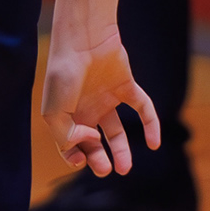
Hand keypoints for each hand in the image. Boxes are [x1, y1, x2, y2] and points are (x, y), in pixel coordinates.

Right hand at [40, 21, 159, 176]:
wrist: (83, 40)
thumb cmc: (63, 74)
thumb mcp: (54, 111)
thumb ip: (66, 135)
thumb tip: (91, 142)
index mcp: (65, 114)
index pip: (70, 144)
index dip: (74, 156)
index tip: (81, 160)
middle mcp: (85, 108)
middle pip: (94, 141)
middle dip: (98, 158)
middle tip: (106, 170)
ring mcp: (106, 98)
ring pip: (117, 131)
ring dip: (122, 150)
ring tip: (125, 169)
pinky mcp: (126, 87)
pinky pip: (143, 109)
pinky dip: (151, 126)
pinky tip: (155, 143)